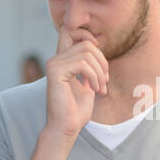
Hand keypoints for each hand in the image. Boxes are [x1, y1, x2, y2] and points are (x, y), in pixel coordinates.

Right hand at [45, 25, 107, 139]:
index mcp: (61, 61)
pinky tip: (94, 90)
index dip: (85, 35)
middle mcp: (55, 60)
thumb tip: (95, 44)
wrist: (66, 127)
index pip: (68, 31)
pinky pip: (83, 63)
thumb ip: (89, 64)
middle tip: (105, 81)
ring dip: (100, 71)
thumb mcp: (88, 82)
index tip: (97, 56)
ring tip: (101, 88)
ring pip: (87, 52)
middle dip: (102, 61)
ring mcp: (53, 65)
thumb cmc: (76, 110)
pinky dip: (94, 76)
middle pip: (86, 43)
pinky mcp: (55, 72)